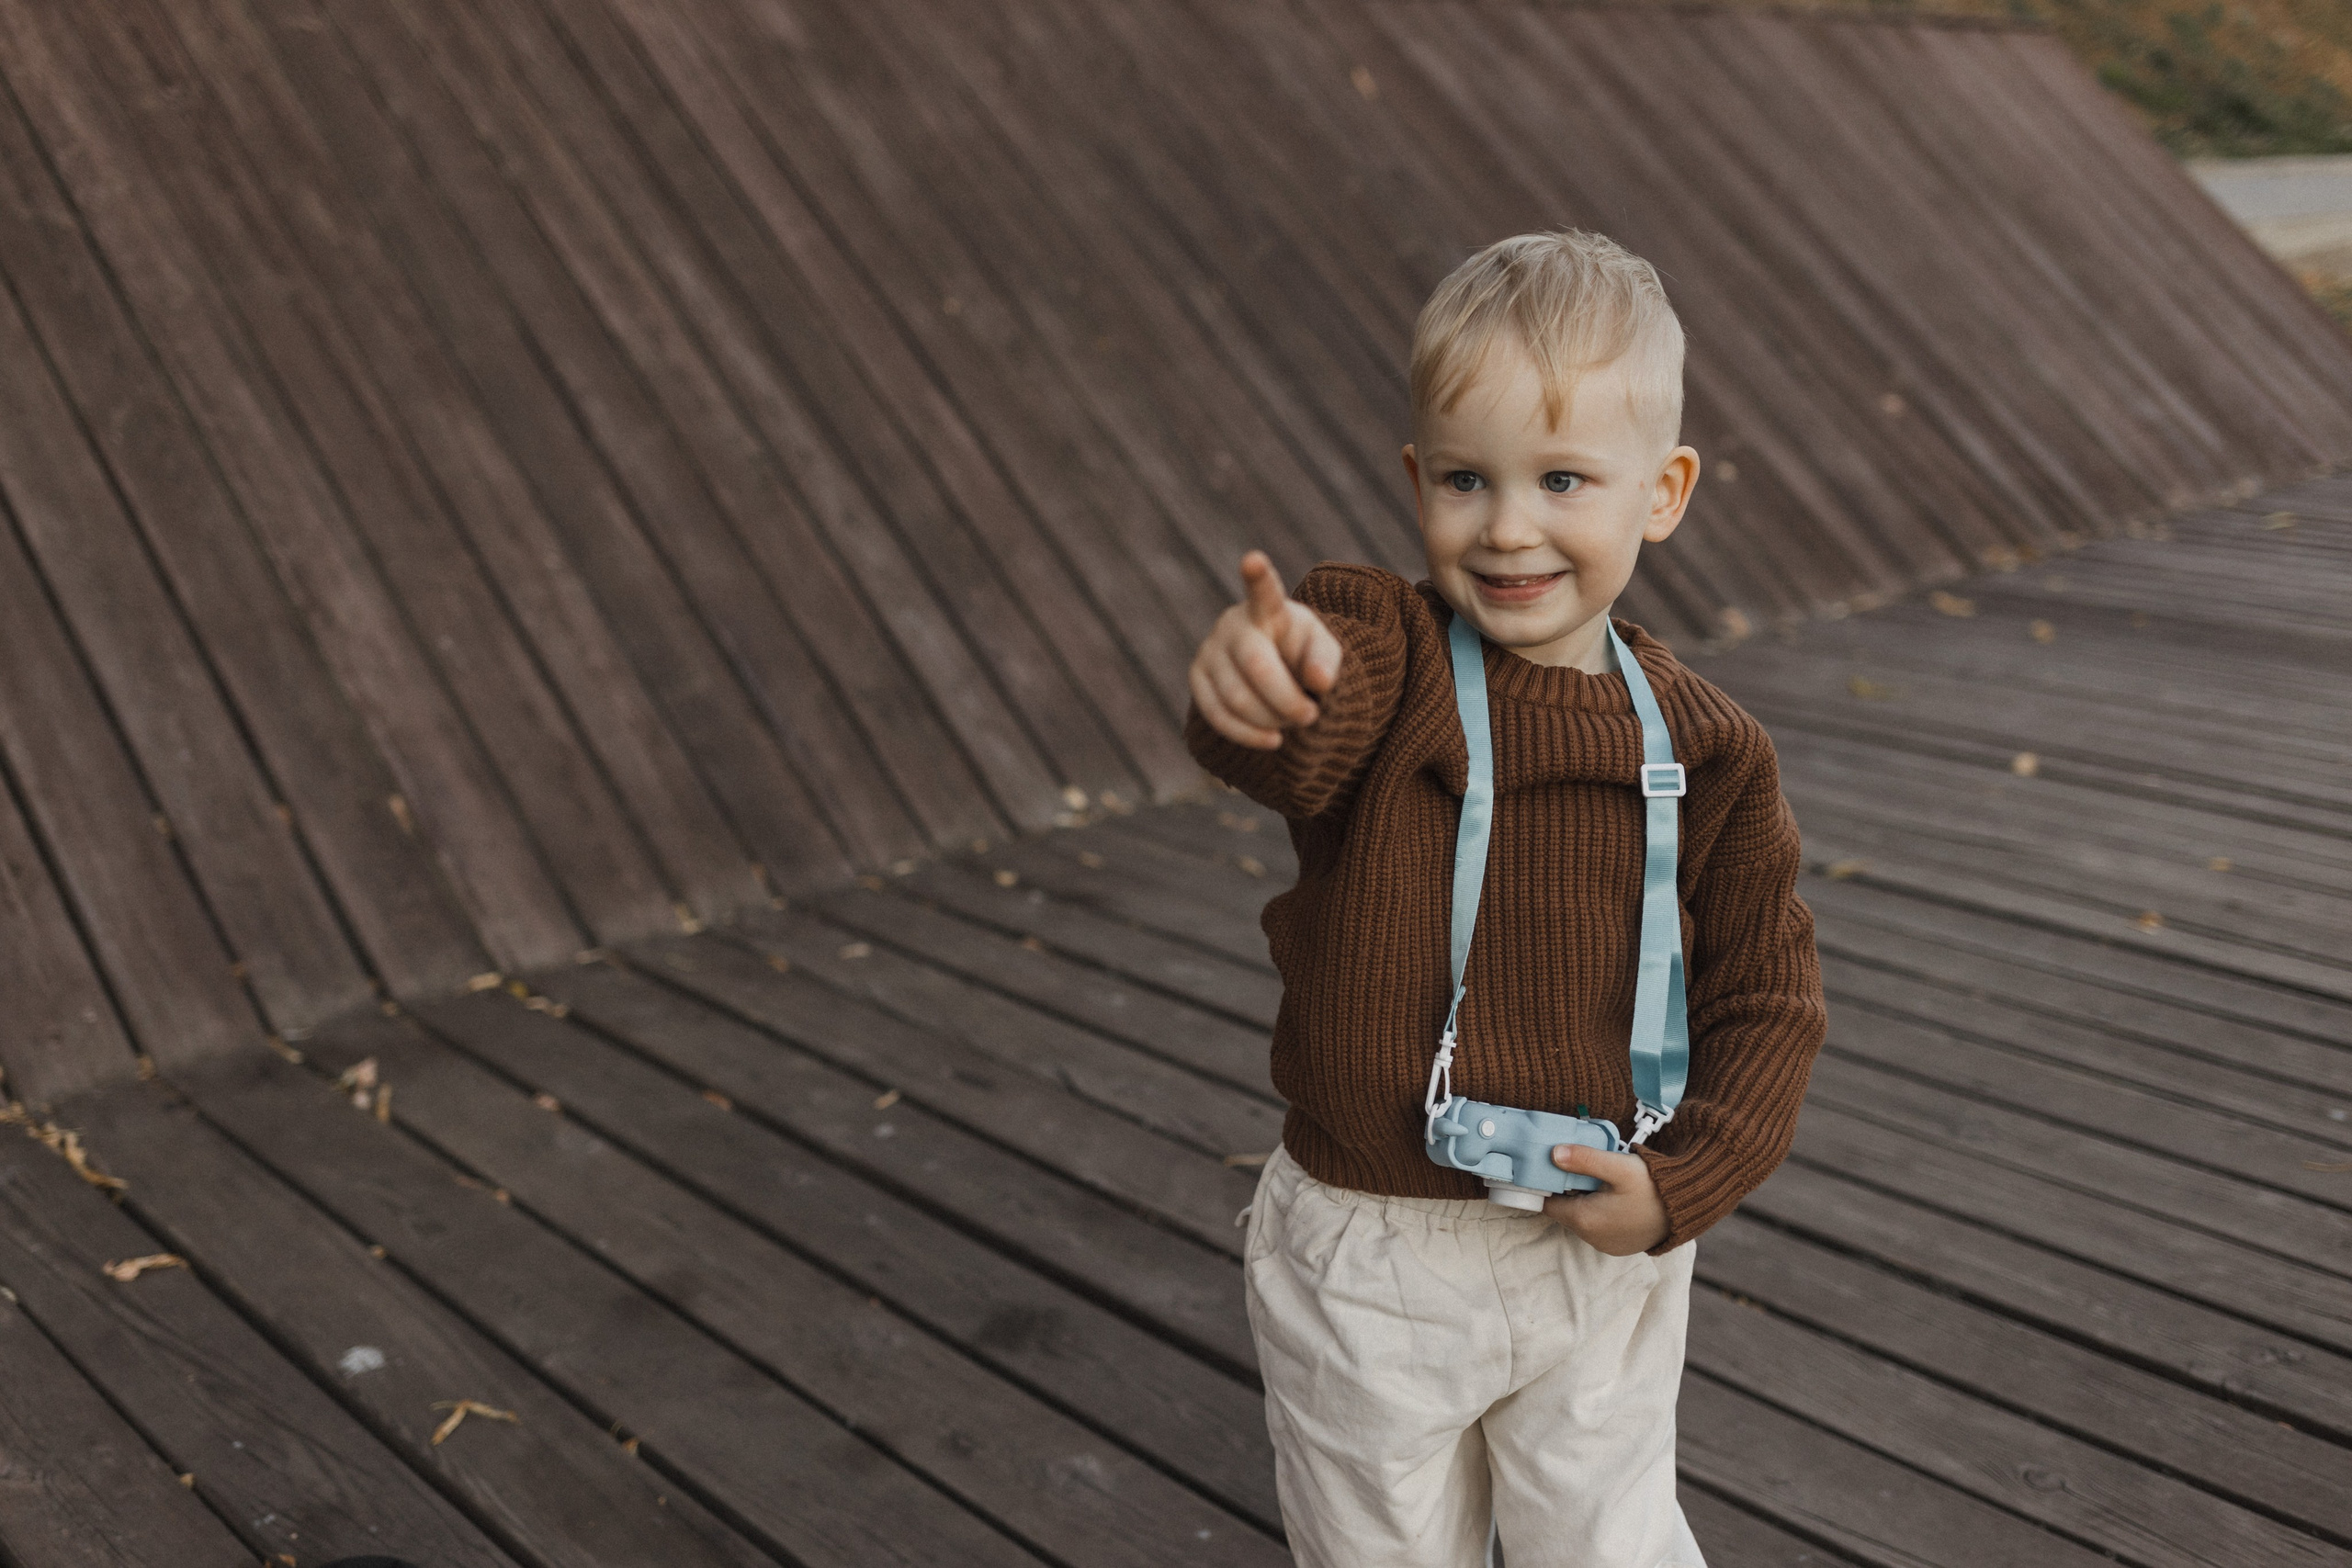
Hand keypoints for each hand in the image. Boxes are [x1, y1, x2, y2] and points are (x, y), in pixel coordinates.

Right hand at [1188, 551, 1342, 749]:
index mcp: (1269, 610)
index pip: (1264, 592)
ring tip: (1292, 722)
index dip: (1258, 577)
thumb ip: (1328, 661)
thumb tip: (1319, 682)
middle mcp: (1232, 624)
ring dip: (1272, 720)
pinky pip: (1218, 717)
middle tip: (1311, 715)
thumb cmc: (1300, 654)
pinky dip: (1249, 735)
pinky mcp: (1196, 678)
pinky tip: (1272, 740)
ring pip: (1237, 699)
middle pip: (1257, 668)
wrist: (1270, 667)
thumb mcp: (1324, 651)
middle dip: (1287, 701)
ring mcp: (1209, 650)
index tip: (1253, 559)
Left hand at [1542, 1145, 1668, 1254]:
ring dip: (1585, 1201)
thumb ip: (1584, 1159)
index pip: (1548, 1203)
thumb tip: (1553, 1153)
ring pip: (1582, 1219)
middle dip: (1568, 1190)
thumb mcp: (1618, 1166)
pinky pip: (1599, 1228)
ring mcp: (1606, 1245)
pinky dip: (1600, 1212)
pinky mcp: (1620, 1246)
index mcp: (1584, 1220)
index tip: (1552, 1167)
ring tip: (1599, 1180)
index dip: (1547, 1184)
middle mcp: (1591, 1238)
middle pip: (1565, 1211)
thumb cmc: (1653, 1187)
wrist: (1688, 1207)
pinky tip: (1612, 1196)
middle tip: (1580, 1167)